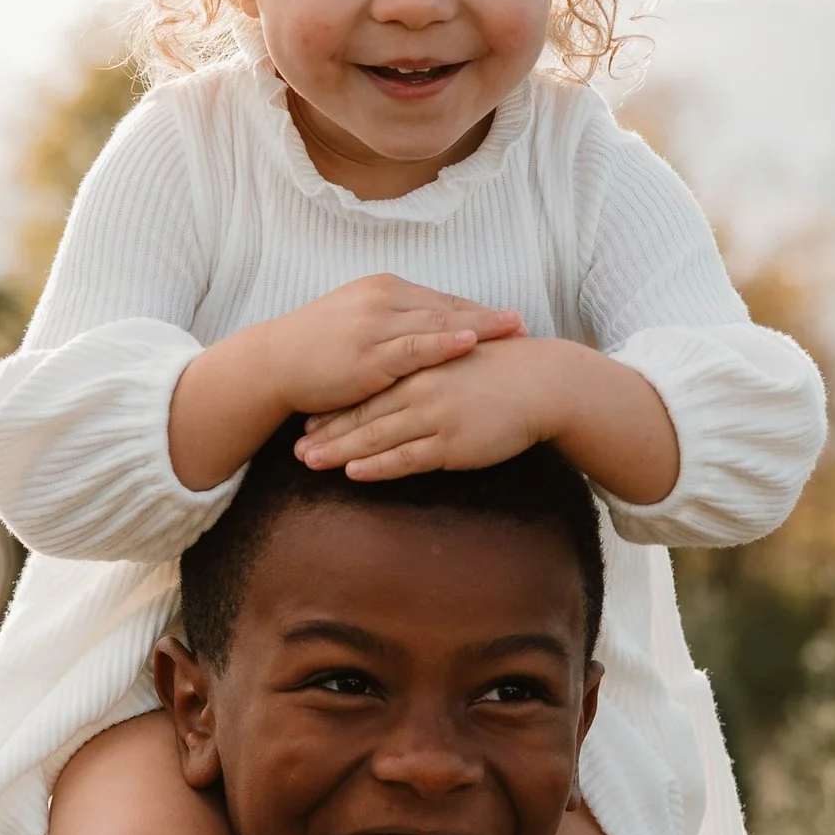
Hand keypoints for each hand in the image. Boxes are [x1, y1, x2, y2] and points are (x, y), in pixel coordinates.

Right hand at [169, 278, 522, 490]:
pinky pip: (415, 345)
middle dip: (487, 317)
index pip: (440, 300)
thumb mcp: (356, 328)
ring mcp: (376, 323)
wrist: (272, 363)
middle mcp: (383, 298)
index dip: (476, 311)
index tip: (507, 320)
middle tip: (524, 324)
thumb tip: (422, 340)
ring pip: (438, 321)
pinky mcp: (369, 351)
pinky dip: (445, 341)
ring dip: (480, 326)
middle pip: (447, 306)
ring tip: (515, 330)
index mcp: (384, 290)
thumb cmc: (313, 351)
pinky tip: (472, 342)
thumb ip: (390, 327)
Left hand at [299, 335, 567, 479]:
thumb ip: (424, 372)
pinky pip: (407, 456)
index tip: (306, 420)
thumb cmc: (499, 373)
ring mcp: (434, 414)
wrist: (540, 383)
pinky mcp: (452, 441)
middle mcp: (420, 388)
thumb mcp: (455, 361)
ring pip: (377, 435)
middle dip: (326, 432)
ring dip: (341, 451)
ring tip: (310, 464)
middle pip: (363, 412)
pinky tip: (354, 472)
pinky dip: (378, 464)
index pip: (368, 388)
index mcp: (418, 365)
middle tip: (295, 448)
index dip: (335, 407)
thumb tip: (399, 389)